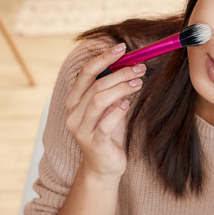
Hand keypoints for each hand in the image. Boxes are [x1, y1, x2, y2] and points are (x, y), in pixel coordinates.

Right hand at [64, 43, 145, 180]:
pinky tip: (128, 104)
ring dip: (121, 88)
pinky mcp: (94, 143)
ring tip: (138, 83)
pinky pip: (105, 123)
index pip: (85, 72)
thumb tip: (128, 64)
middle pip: (95, 85)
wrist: (103, 166)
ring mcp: (81, 129)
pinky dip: (117, 111)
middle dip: (119, 73)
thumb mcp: (108, 107)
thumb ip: (111, 89)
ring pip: (99, 101)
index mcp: (74, 100)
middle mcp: (73, 113)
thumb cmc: (107, 133)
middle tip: (139, 68)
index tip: (121, 48)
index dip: (103, 58)